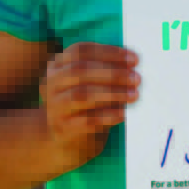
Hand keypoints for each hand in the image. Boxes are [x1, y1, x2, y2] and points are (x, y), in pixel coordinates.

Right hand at [38, 43, 138, 166]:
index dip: (109, 52)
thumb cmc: (87, 102)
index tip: (135, 59)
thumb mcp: (92, 81)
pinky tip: (122, 114)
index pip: (80, 50)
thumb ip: (108, 69)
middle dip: (113, 73)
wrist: (68, 138)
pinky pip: (85, 120)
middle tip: (137, 78)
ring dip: (113, 93)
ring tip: (134, 95)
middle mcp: (51, 83)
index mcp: (58, 65)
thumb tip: (133, 61)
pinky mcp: (61, 127)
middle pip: (80, 70)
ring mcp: (54, 105)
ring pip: (82, 94)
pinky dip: (106, 116)